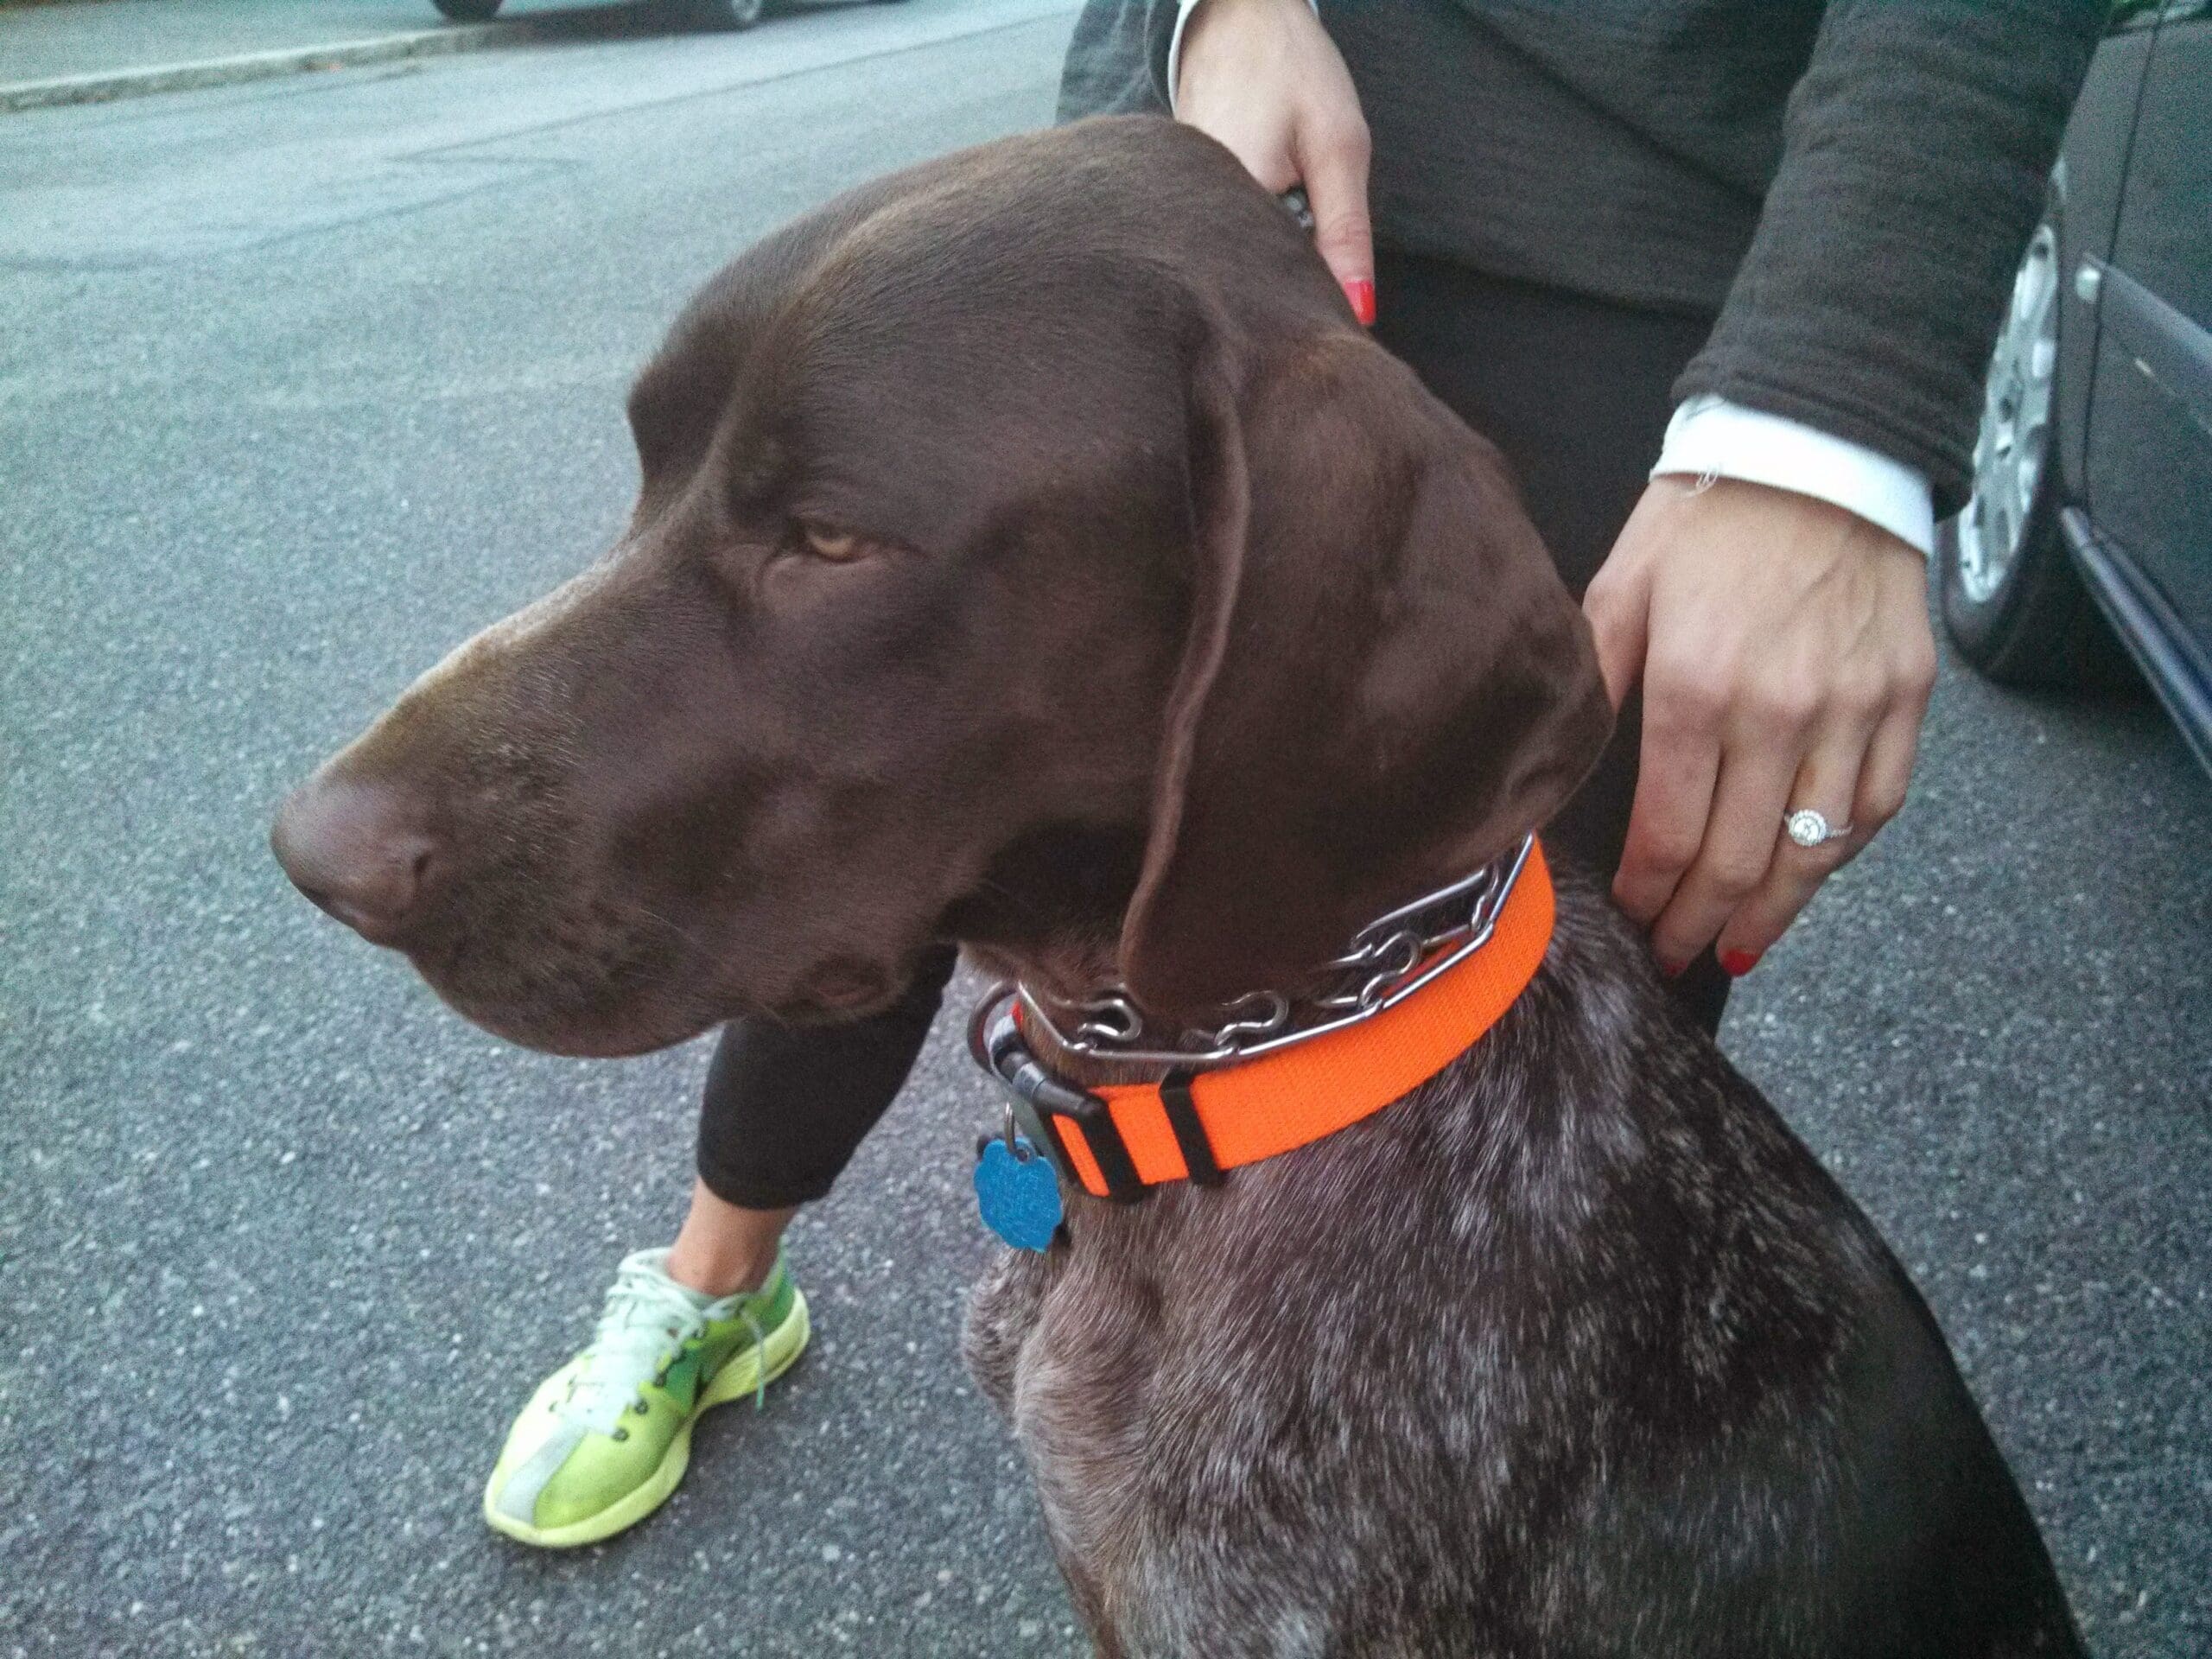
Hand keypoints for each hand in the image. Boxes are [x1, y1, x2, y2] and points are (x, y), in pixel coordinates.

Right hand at [1176, 0, 1374, 322]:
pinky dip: (1252, 225)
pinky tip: (1266, 192)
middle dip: (1291, 275)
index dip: (1314, 300)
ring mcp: (1179, 207)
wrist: (1236, 14)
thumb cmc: (1290, 67)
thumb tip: (1358, 312)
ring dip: (1270, 249)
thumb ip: (1346, 233)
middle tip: (1314, 231)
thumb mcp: (1338, 147)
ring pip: (1239, 257)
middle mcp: (1187, 219)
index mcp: (1226, 212)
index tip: (1337, 301)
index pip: (1276, 292)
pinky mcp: (1180, 196)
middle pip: (1253, 281)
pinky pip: (1224, 231)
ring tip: (1287, 200)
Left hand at [1583, 478, 1937, 975]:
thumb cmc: (1704, 519)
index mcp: (1694, 688)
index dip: (1650, 894)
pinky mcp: (1905, 696)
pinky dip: (1840, 856)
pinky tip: (1806, 879)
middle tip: (1675, 954)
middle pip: (1739, 860)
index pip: (1668, 832)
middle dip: (1700, 923)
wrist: (1817, 448)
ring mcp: (1852, 707)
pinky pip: (1877, 805)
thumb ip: (1598, 685)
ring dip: (1773, 914)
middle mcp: (1777, 711)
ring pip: (1814, 851)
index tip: (1634, 918)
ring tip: (1736, 947)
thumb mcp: (1620, 591)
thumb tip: (1565, 769)